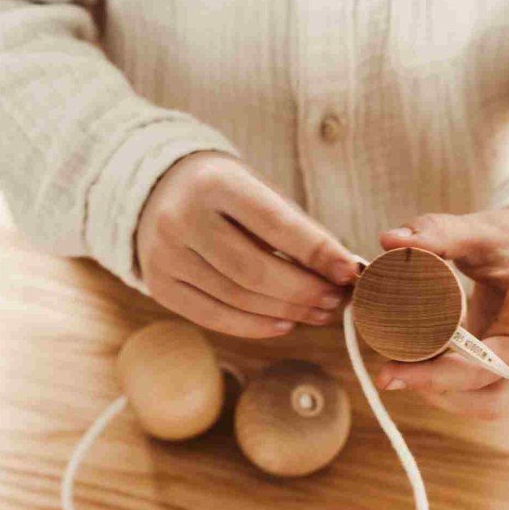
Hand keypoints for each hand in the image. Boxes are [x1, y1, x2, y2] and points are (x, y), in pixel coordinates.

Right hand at [136, 152, 358, 337]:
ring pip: (236, 298)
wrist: (161, 191)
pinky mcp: (159, 285)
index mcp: (215, 183)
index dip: (317, 252)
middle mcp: (181, 218)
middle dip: (304, 291)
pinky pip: (213, 317)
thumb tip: (343, 270)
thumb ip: (297, 228)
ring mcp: (164, 255)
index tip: (349, 271)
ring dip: (286, 312)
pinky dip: (255, 326)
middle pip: (254, 270)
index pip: (274, 224)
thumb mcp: (260, 190)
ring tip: (319, 313)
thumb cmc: (228, 192)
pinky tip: (285, 324)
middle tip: (337, 300)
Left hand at [375, 207, 508, 417]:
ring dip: (440, 394)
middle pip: (499, 374)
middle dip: (442, 379)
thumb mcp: (478, 230)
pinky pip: (476, 398)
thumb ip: (438, 232)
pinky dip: (439, 392)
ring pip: (488, 399)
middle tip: (389, 375)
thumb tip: (390, 241)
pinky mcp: (501, 374)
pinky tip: (410, 371)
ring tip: (397, 372)